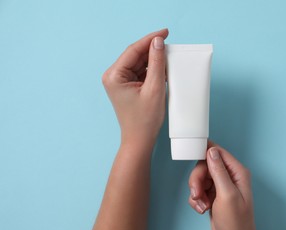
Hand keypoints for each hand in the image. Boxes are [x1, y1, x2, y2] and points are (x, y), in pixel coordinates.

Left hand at [102, 29, 168, 150]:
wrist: (140, 140)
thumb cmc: (145, 120)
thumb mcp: (155, 89)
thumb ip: (157, 64)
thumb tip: (158, 42)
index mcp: (114, 75)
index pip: (134, 50)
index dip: (150, 39)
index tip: (165, 32)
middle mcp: (114, 76)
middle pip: (136, 55)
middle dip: (153, 51)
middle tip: (171, 45)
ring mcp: (120, 81)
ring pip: (140, 63)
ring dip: (154, 61)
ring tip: (170, 59)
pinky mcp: (127, 86)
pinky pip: (141, 72)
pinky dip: (153, 70)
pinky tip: (164, 69)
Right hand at [188, 142, 270, 229]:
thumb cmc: (236, 223)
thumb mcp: (227, 195)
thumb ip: (219, 171)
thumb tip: (211, 151)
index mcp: (237, 172)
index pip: (218, 152)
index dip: (203, 153)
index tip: (191, 155)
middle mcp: (230, 177)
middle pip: (205, 166)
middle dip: (197, 180)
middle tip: (197, 193)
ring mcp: (220, 186)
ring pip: (199, 178)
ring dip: (196, 192)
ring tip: (202, 204)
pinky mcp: (213, 195)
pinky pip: (198, 190)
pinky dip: (196, 200)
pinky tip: (202, 209)